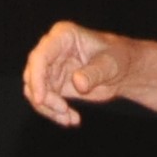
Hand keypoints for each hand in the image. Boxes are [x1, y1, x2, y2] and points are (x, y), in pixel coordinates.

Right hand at [22, 21, 136, 123]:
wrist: (124, 70)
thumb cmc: (119, 58)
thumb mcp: (111, 65)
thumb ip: (94, 73)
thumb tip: (78, 82)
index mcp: (63, 36)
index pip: (39, 56)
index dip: (36, 78)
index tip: (41, 99)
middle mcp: (51, 50)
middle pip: (32, 76)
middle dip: (43, 98)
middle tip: (62, 110)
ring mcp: (50, 68)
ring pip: (34, 91)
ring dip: (49, 109)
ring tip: (69, 119)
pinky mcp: (52, 84)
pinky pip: (43, 101)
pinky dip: (54, 113)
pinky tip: (71, 119)